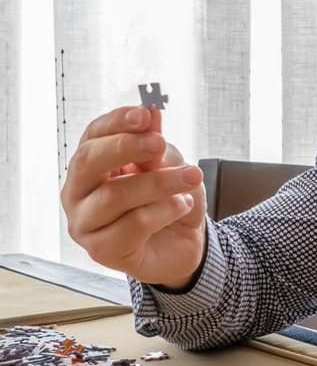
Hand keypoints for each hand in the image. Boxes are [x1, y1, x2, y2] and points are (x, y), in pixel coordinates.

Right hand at [61, 105, 206, 286]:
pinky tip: (183, 206)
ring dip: (158, 183)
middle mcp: (76, 192)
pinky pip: (133, 224)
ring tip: (191, 178)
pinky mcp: (102, 250)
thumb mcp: (168, 165)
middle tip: (160, 143)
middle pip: (88, 161)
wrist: (182, 244)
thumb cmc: (167, 199)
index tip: (145, 115)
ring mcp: (84, 223)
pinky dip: (164, 211)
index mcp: (88, 164)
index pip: (92, 135)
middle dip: (126, 147)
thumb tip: (151, 115)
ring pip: (114, 195)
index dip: (117, 121)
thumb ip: (155, 146)